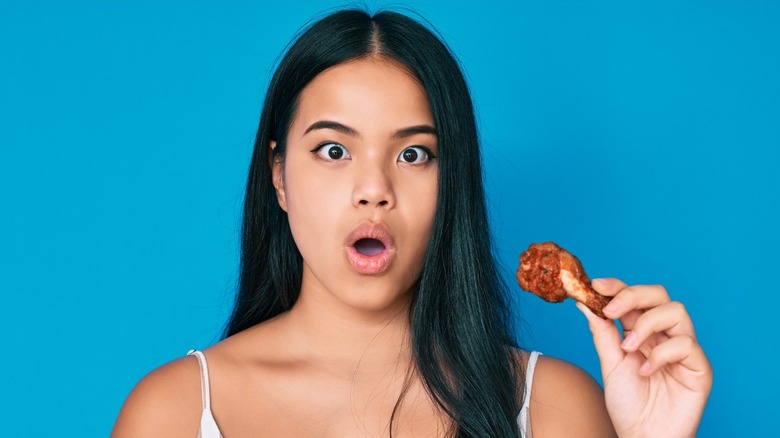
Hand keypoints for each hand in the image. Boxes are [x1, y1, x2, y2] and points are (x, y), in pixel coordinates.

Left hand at [576, 278, 712, 437]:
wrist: (643, 436)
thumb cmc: (629, 404)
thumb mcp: (610, 363)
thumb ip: (602, 333)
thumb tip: (584, 302)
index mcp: (642, 331)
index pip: (635, 297)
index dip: (617, 286)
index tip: (595, 284)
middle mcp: (665, 335)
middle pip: (659, 295)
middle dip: (633, 295)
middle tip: (612, 310)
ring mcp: (684, 349)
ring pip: (676, 311)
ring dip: (647, 324)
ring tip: (629, 348)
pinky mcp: (699, 368)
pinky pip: (686, 344)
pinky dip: (661, 353)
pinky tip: (646, 371)